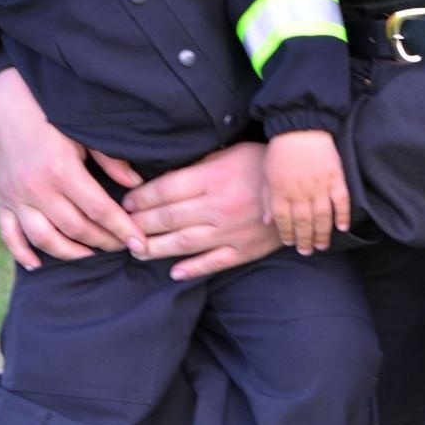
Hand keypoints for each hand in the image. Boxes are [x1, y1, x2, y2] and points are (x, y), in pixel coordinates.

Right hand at [0, 69, 146, 268]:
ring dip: (69, 253)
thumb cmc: (51, 115)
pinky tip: (38, 264)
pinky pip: (9, 236)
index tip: (140, 243)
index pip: (99, 209)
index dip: (122, 229)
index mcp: (62, 169)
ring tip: (91, 255)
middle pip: (76, 229)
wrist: (7, 102)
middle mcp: (37, 189)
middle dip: (103, 242)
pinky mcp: (2, 200)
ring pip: (44, 239)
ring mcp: (16, 197)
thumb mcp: (84, 132)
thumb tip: (136, 184)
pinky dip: (22, 253)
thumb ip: (111, 160)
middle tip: (122, 247)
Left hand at [123, 142, 280, 279]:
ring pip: (185, 243)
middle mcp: (220, 206)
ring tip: (137, 251)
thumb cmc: (263, 162)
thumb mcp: (230, 152)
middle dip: (141, 224)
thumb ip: (200, 165)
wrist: (303, 184)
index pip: (167, 189)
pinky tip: (174, 272)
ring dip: (157, 248)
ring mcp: (232, 230)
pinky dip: (193, 268)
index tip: (127, 202)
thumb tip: (167, 177)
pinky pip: (214, 262)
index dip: (143, 197)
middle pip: (170, 217)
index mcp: (214, 177)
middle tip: (121, 229)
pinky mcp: (246, 249)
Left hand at [264, 130, 349, 254]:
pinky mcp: (335, 177)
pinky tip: (343, 227)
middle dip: (305, 240)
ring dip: (322, 234)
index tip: (290, 242)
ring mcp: (319, 186)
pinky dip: (343, 215)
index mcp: (280, 191)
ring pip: (322, 217)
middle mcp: (300, 192)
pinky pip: (341, 201)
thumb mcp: (266, 173)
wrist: (300, 126)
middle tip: (307, 251)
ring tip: (322, 245)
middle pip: (303, 223)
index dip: (287, 234)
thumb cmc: (280, 149)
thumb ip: (267, 198)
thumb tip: (267, 221)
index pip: (283, 220)